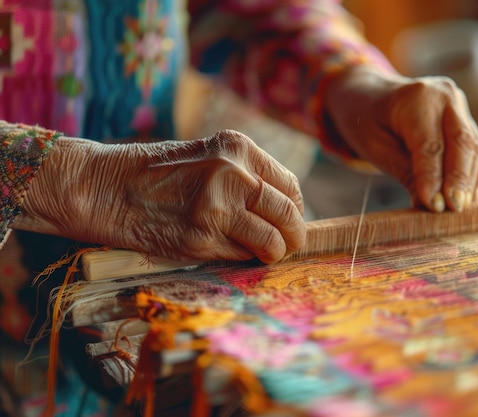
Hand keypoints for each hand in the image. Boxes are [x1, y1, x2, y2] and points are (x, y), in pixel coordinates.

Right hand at [16, 130, 305, 262]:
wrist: (105, 187)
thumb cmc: (155, 173)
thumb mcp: (207, 157)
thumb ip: (244, 176)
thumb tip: (281, 208)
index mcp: (237, 148)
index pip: (290, 186)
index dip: (295, 209)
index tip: (289, 221)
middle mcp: (233, 175)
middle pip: (288, 214)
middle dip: (294, 235)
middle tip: (290, 245)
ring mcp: (217, 208)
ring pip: (271, 241)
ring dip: (274, 252)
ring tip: (266, 254)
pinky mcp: (200, 239)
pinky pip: (241, 256)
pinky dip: (244, 258)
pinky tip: (231, 252)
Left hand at [323, 66, 477, 211]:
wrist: (369, 96)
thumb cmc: (366, 121)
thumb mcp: (375, 147)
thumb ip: (405, 172)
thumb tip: (432, 204)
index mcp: (416, 97)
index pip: (430, 143)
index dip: (434, 177)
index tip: (434, 206)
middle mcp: (444, 96)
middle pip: (461, 142)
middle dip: (460, 180)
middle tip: (454, 209)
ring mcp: (458, 106)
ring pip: (474, 148)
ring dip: (469, 181)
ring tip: (458, 209)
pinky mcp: (465, 119)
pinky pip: (475, 150)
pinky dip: (472, 174)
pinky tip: (465, 197)